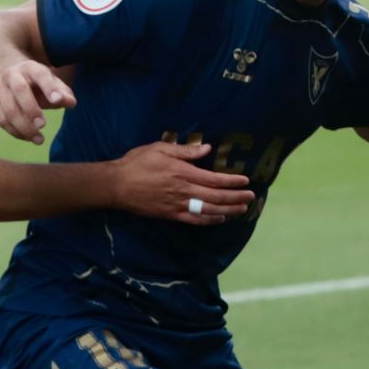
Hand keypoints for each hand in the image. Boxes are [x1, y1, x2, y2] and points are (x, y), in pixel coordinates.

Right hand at [0, 59, 73, 143]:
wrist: (10, 78)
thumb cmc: (38, 85)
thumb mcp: (52, 84)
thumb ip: (63, 93)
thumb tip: (71, 103)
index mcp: (30, 68)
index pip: (40, 74)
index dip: (49, 87)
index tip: (58, 101)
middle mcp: (12, 75)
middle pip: (20, 90)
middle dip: (31, 109)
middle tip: (43, 125)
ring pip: (8, 108)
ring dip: (23, 127)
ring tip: (39, 139)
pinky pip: (1, 119)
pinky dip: (14, 131)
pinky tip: (27, 138)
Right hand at [109, 141, 253, 225]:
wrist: (117, 186)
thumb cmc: (137, 163)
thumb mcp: (160, 149)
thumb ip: (185, 151)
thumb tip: (207, 148)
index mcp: (183, 173)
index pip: (214, 179)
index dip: (232, 181)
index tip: (245, 181)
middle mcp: (184, 191)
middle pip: (217, 197)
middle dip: (236, 198)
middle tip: (251, 197)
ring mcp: (178, 205)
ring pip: (209, 210)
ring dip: (228, 210)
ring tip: (242, 210)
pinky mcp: (171, 215)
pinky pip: (195, 220)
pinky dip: (210, 220)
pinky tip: (220, 218)